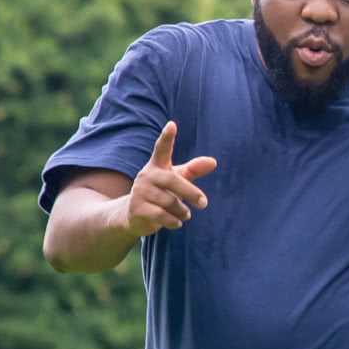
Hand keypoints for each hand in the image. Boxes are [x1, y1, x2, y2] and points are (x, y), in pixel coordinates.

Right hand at [120, 121, 217, 236]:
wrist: (134, 215)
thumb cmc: (161, 193)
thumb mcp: (176, 180)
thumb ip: (193, 171)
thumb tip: (213, 161)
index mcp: (157, 166)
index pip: (162, 148)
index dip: (167, 137)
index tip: (172, 125)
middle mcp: (146, 175)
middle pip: (173, 181)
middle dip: (191, 193)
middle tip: (204, 203)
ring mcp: (140, 191)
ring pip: (170, 202)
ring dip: (183, 211)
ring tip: (185, 215)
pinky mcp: (137, 208)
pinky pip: (162, 215)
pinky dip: (174, 221)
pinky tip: (176, 223)